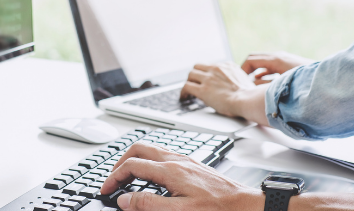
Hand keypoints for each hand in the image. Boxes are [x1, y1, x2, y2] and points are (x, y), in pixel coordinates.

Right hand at [100, 142, 262, 210]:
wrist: (247, 205)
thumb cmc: (219, 209)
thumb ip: (149, 204)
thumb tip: (125, 199)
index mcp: (171, 170)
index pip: (132, 165)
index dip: (114, 177)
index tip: (106, 190)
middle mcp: (177, 160)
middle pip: (139, 149)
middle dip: (120, 162)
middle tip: (113, 179)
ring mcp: (186, 160)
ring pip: (151, 149)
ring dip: (135, 160)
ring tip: (127, 176)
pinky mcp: (192, 165)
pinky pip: (163, 155)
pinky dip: (149, 162)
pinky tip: (152, 176)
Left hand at [180, 63, 255, 117]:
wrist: (248, 100)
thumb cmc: (250, 96)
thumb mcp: (245, 80)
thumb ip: (236, 79)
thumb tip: (235, 86)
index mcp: (228, 66)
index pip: (212, 66)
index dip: (207, 73)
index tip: (205, 78)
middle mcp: (217, 69)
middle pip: (198, 66)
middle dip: (195, 75)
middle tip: (194, 82)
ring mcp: (209, 78)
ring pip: (191, 74)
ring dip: (189, 82)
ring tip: (188, 90)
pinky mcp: (203, 89)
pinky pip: (187, 86)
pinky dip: (184, 92)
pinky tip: (184, 97)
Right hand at [241, 52, 313, 84]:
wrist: (324, 80)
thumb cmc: (305, 83)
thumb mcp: (281, 86)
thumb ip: (265, 86)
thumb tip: (253, 86)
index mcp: (275, 60)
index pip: (251, 60)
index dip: (242, 70)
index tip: (239, 81)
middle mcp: (278, 56)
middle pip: (255, 58)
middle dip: (247, 70)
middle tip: (241, 81)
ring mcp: (283, 59)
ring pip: (262, 62)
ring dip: (255, 72)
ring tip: (250, 84)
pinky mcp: (288, 64)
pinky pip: (270, 66)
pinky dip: (263, 73)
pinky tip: (263, 83)